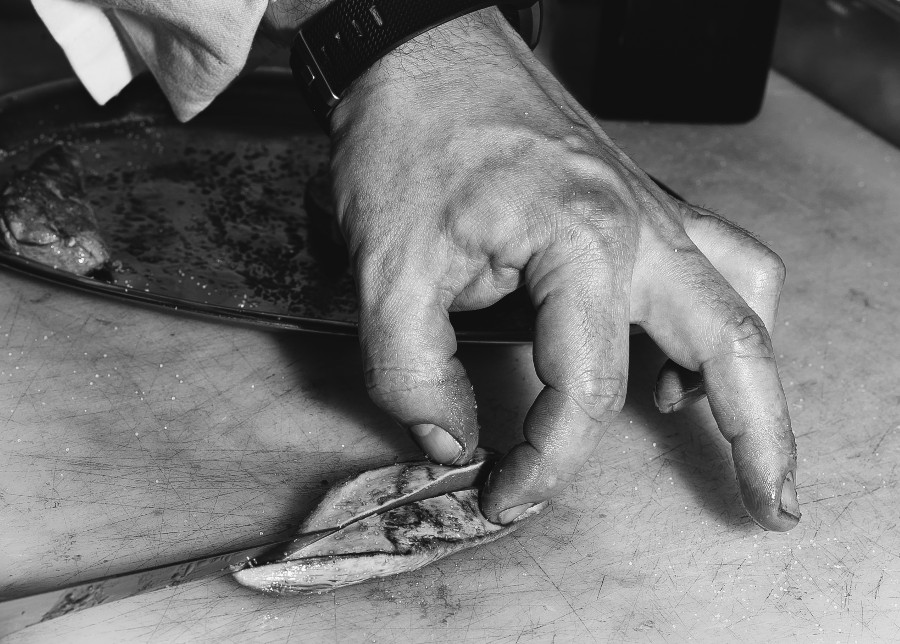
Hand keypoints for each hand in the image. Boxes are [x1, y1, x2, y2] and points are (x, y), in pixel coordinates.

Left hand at [327, 9, 798, 530]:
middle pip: (732, 344)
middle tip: (770, 504)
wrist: (420, 49)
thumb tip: (451, 441)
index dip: (547, 462)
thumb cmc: (406, 138)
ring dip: (754, 373)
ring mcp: (648, 206)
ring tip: (742, 437)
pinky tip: (674, 357)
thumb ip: (411, 373)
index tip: (504, 493)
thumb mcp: (385, 270)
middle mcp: (641, 224)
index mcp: (585, 241)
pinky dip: (718, 319)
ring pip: (743, 296)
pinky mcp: (637, 199)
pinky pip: (715, 259)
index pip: (588, 389)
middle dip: (761, 436)